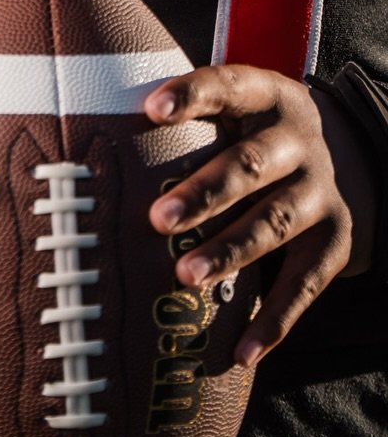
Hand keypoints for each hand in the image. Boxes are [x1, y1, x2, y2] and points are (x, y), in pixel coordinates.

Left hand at [144, 63, 377, 366]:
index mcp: (267, 96)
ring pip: (275, 223)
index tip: (150, 109)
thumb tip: (84, 129)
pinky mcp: (337, 241)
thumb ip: (181, 118)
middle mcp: (299, 141)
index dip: (193, 95)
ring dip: (230, 252)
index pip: (229, 86)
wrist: (352, 155)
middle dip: (204, 192)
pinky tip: (238, 351)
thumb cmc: (251, 131)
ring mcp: (321, 191)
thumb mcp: (233, 107)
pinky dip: (273, 321)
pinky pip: (305, 285)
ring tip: (184, 275)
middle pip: (250, 165)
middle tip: (157, 218)